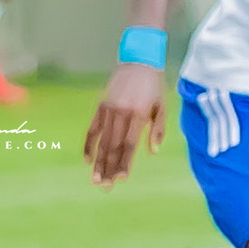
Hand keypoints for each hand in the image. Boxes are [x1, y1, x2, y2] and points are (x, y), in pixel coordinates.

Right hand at [84, 62, 165, 187]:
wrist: (138, 60)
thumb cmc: (153, 85)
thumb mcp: (161, 106)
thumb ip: (158, 129)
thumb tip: (153, 152)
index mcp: (138, 114)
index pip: (129, 144)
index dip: (125, 162)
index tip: (121, 179)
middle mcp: (121, 113)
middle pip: (113, 146)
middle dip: (109, 168)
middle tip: (105, 187)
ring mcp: (108, 109)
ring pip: (102, 141)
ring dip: (98, 161)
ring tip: (95, 179)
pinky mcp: (101, 106)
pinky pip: (92, 128)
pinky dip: (88, 144)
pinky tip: (87, 159)